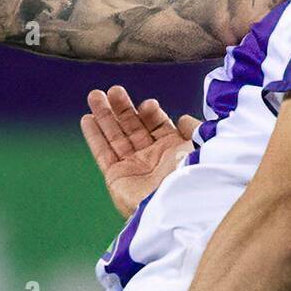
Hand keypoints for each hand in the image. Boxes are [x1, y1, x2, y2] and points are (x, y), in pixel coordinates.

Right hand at [80, 87, 198, 217]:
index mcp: (173, 152)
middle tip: (113, 90)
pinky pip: (103, 154)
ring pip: (115, 137)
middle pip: (133, 128)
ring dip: (105, 117)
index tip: (147, 104)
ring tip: (95, 95)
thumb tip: (182, 119)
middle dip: (123, 109)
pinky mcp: (117, 178)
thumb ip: (193, 128)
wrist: (181, 200)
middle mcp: (153, 159)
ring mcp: (134, 168)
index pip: (157, 126)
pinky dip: (95, 136)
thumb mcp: (202, 144)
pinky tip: (87, 118)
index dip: (150, 113)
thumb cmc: (195, 173)